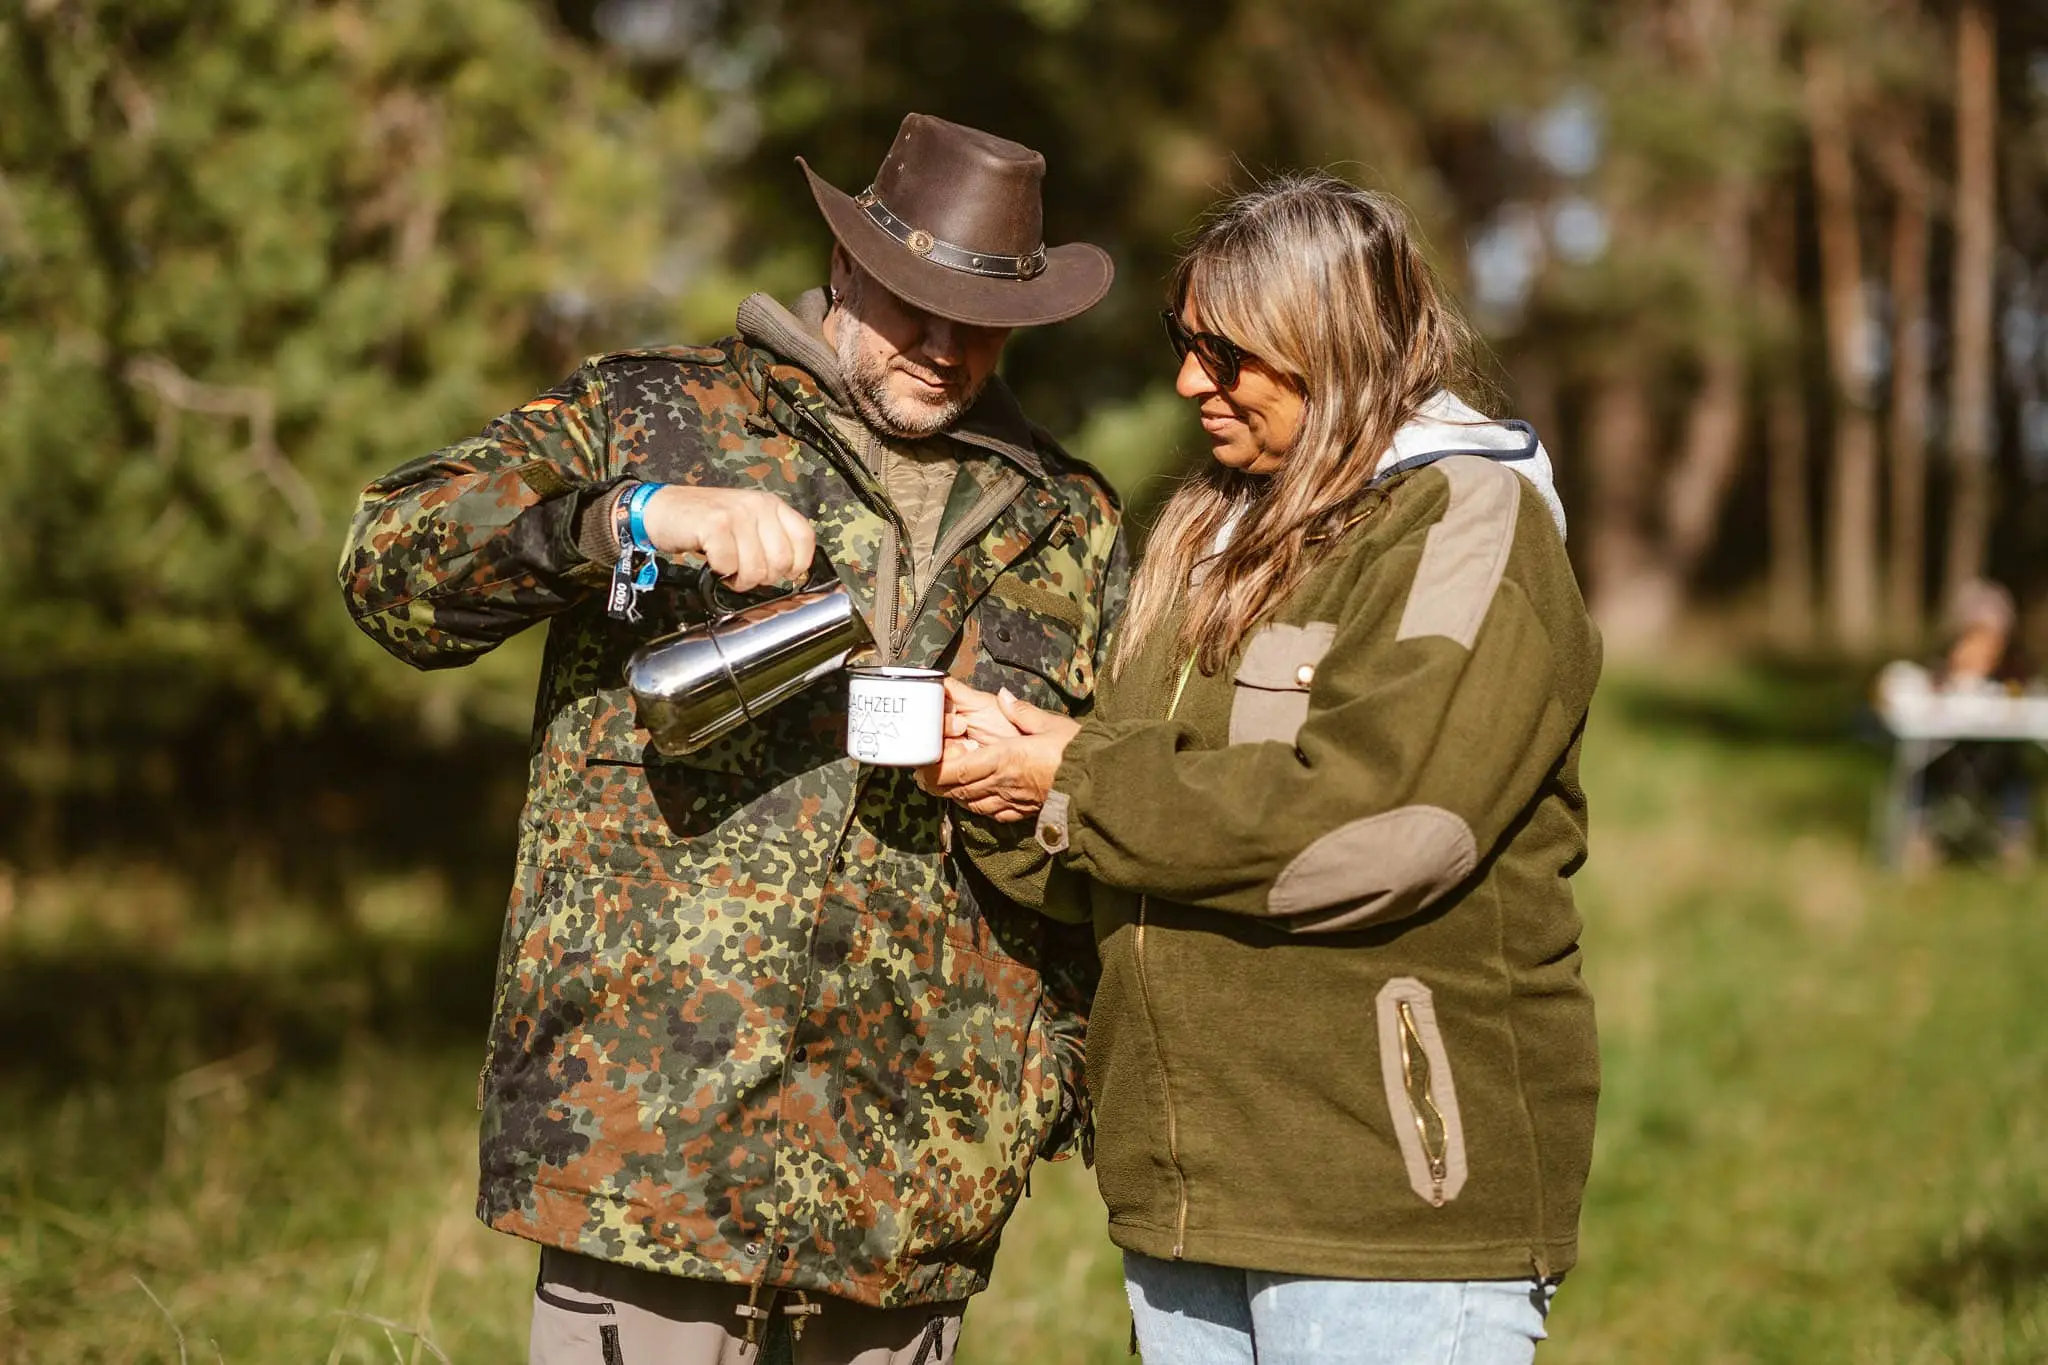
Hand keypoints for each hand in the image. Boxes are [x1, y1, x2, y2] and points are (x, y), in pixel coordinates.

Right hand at [639, 485, 815, 592]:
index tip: (782, 574)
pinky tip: (713, 562)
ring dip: (739, 579)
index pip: (804, 538)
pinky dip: (719, 571)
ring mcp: (737, 514)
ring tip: (727, 568)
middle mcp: (758, 505)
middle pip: (780, 561)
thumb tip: (793, 570)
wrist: (662, 508)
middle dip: (762, 577)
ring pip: (756, 568)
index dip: (797, 565)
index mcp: (771, 504)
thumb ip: (771, 539)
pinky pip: (728, 565)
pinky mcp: (715, 525)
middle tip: (743, 572)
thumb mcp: (747, 523)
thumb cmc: (705, 521)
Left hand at [919, 689, 1081, 821]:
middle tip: (924, 773)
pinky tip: (975, 799)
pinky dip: (976, 806)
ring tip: (944, 784)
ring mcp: (1011, 801)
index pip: (957, 769)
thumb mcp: (1050, 724)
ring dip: (954, 794)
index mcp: (1004, 759)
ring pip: (971, 803)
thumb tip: (1004, 697)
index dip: (934, 769)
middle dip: (937, 783)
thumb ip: (1022, 712)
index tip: (921, 763)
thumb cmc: (1076, 753)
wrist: (1100, 785)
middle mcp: (1002, 783)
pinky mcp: (1023, 812)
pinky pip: (991, 813)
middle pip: (957, 789)